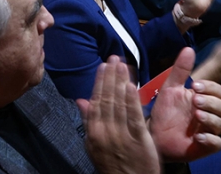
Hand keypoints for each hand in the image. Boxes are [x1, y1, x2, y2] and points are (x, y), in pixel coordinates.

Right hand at [77, 56, 160, 173]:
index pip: (96, 101)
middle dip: (110, 77)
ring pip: (119, 104)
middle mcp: (105, 131)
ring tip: (122, 64)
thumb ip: (89, 121)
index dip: (99, 82)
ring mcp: (122, 136)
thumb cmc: (112, 166)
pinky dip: (132, 101)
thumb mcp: (94, 146)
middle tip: (113, 58)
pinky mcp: (139, 141)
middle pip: (107, 99)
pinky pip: (134, 117)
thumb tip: (81, 100)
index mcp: (93, 132)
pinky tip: (131, 85)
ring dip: (120, 82)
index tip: (103, 66)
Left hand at [147, 48, 220, 161]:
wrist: (153, 133)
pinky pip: (217, 144)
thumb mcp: (170, 88)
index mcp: (202, 98)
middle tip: (195, 100)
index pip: (216, 89)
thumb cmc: (164, 111)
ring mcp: (208, 130)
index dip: (209, 87)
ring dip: (210, 118)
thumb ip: (180, 70)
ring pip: (220, 123)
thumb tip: (189, 49)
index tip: (195, 85)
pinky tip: (198, 136)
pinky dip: (210, 140)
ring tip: (197, 115)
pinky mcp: (206, 146)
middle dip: (210, 101)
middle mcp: (209, 113)